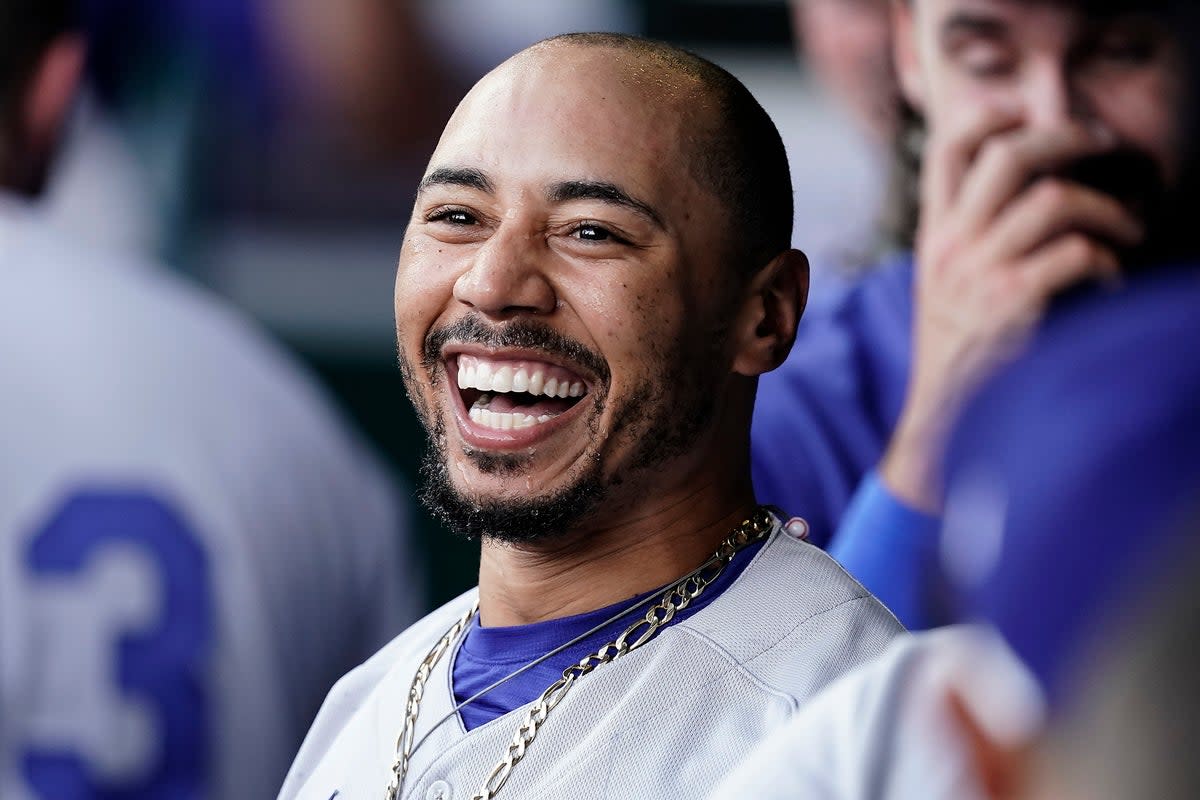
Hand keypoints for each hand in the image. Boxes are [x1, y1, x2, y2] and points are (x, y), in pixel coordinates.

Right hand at [880, 108, 1143, 511]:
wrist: (942, 420)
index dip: (989, 117)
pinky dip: (1107, 264)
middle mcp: (952, 247)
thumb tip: (1028, 194)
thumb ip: (970, 238)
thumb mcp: (943, 286)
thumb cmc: (956, 354)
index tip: (1025, 114)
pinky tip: (1109, 284)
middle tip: (1101, 145)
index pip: (947, 151)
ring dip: (1106, 211)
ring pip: (1053, 199)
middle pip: (1007, 156)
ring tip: (1126, 231)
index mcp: (934, 237)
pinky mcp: (1013, 304)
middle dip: (1065, 138)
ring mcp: (980, 274)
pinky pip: (1076, 254)